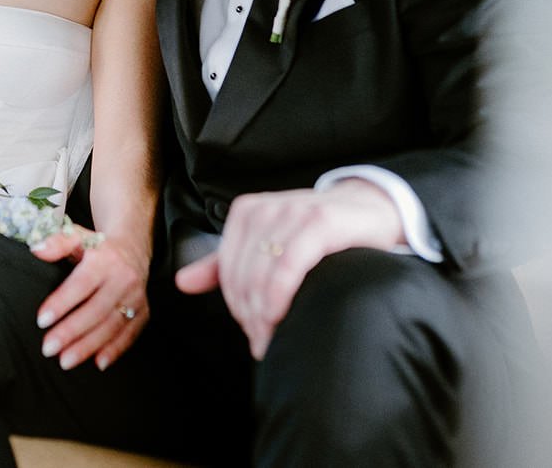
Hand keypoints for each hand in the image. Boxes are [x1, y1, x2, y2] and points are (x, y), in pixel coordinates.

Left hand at [30, 226, 149, 371]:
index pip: (81, 285)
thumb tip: (36, 248)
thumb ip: (57, 242)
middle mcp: (123, 279)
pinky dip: (115, 350)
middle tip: (49, 348)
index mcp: (105, 260)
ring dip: (89, 346)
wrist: (133, 248)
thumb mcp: (77, 236)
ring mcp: (135, 297)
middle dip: (71, 332)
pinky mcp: (143, 311)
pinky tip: (98, 362)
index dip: (61, 303)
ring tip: (66, 360)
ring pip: (112, 325)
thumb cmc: (98, 247)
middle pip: (96, 310)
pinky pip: (130, 334)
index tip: (42, 320)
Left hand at [175, 180, 403, 358]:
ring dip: (263, 316)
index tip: (252, 333)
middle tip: (265, 343)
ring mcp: (292, 213)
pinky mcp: (319, 223)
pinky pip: (287, 267)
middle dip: (249, 317)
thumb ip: (224, 264)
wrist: (369, 211)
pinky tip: (280, 319)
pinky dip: (278, 297)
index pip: (226, 271)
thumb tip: (182, 283)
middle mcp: (266, 208)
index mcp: (246, 212)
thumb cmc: (316, 233)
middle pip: (242, 277)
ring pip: (260, 275)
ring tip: (275, 339)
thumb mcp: (268, 244)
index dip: (235, 308)